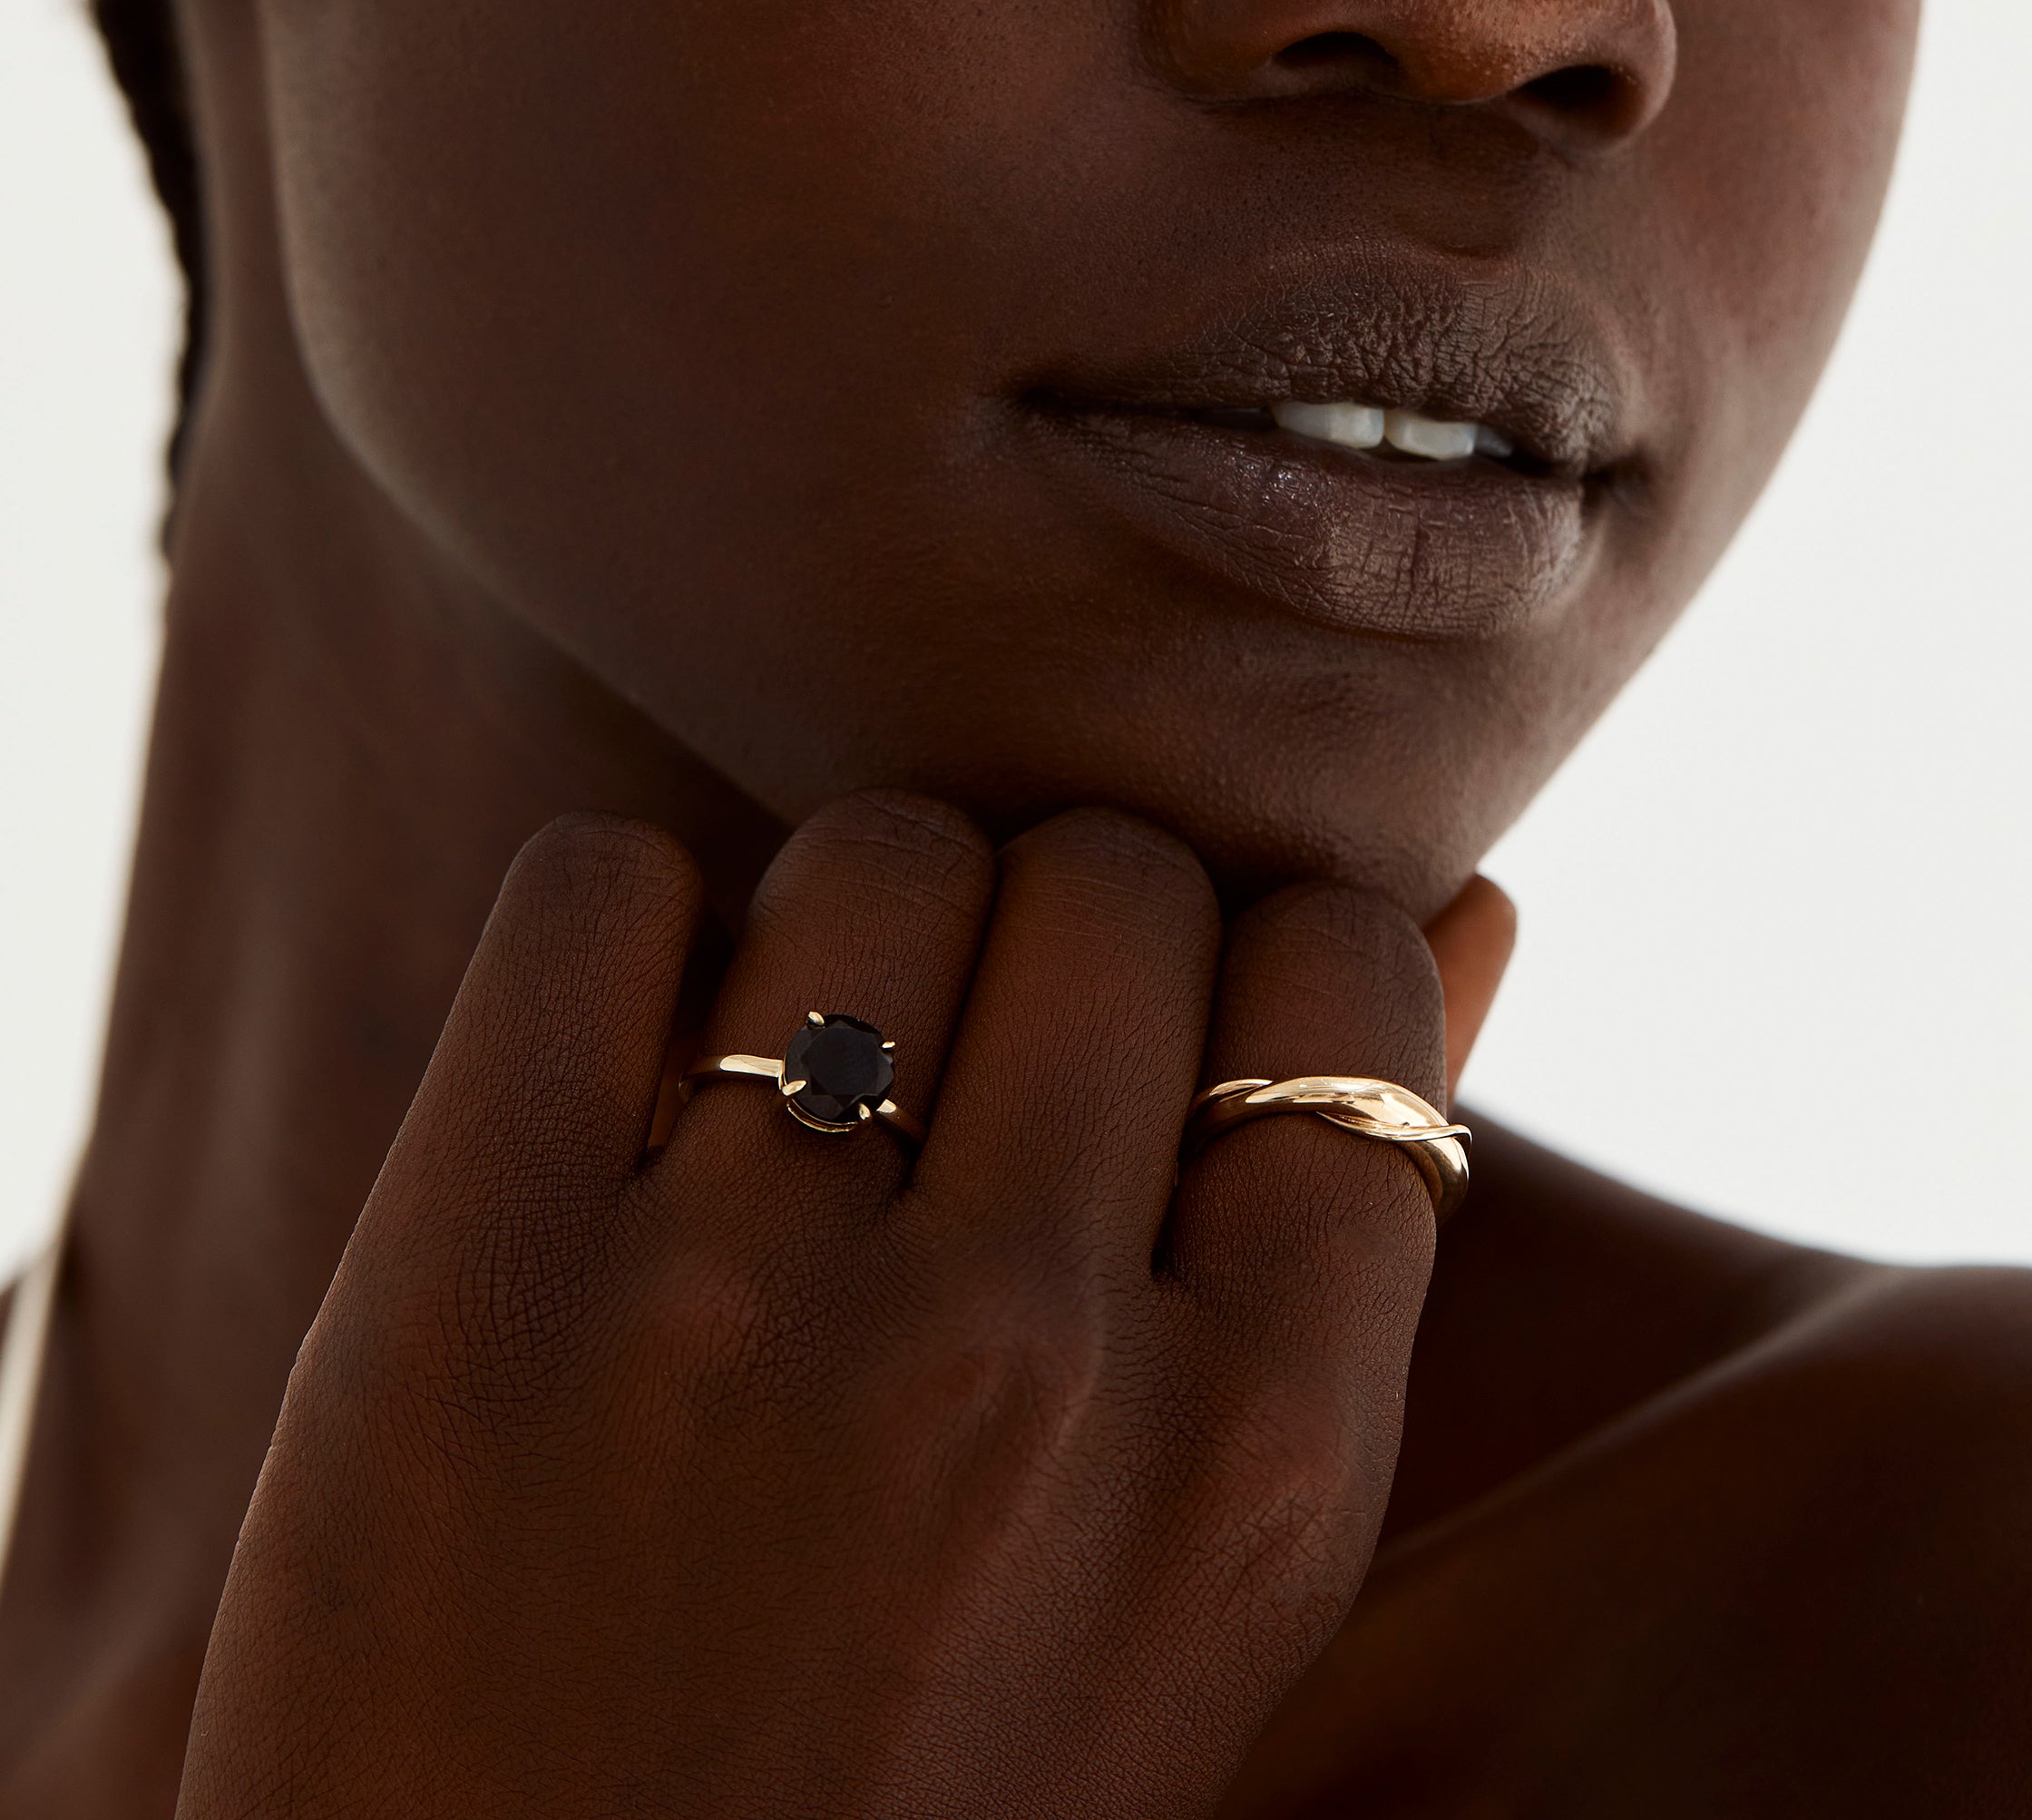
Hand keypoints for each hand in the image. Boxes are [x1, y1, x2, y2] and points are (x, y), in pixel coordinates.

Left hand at [177, 798, 1483, 1818]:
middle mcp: (1016, 1372)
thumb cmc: (920, 1787)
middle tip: (972, 1071)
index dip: (1257, 965)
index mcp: (1249, 1473)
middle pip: (1108, 879)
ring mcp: (731, 1318)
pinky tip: (627, 1069)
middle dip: (1055, 934)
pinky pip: (602, 889)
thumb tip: (1477, 908)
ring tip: (804, 1080)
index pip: (1334, 984)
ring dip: (850, 919)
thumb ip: (1344, 1250)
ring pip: (876, 854)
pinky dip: (626, 927)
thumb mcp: (1199, 1590)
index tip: (1172, 1034)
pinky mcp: (463, 1283)